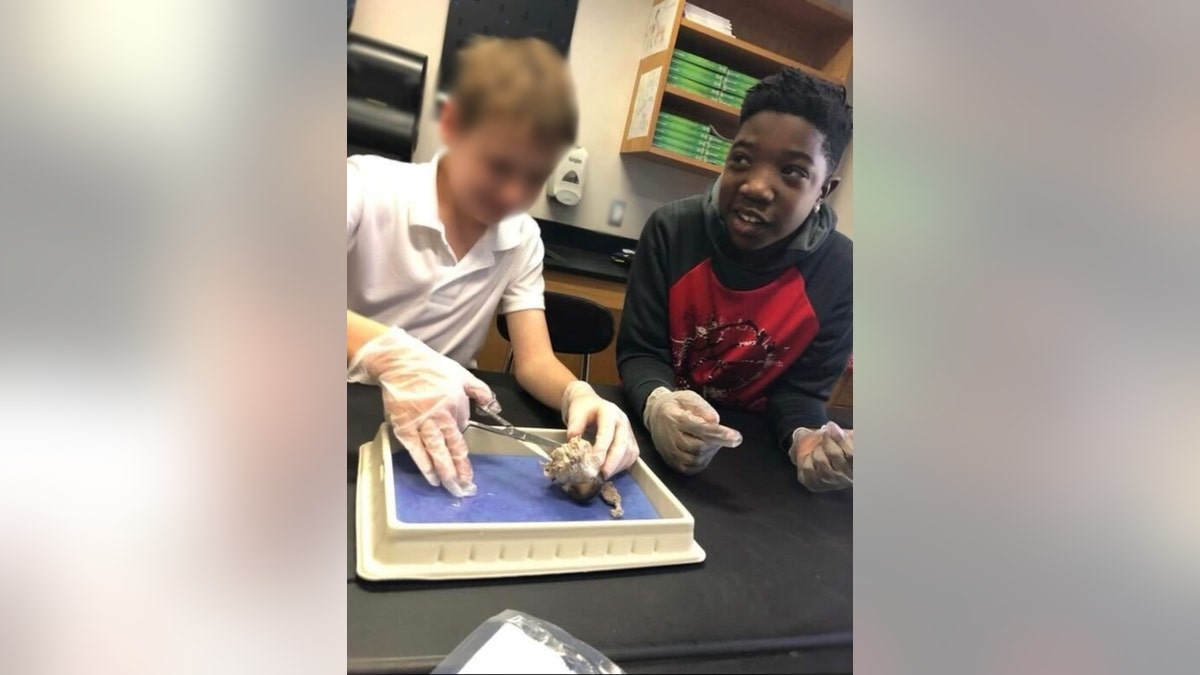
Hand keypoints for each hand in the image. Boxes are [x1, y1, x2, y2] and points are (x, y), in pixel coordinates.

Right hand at [348, 327, 499, 496]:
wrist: (400, 362)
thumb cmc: (432, 368)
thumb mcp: (462, 375)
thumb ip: (480, 392)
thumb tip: (495, 408)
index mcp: (454, 406)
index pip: (461, 436)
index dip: (464, 456)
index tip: (469, 473)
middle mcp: (439, 418)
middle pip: (451, 449)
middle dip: (459, 472)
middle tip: (465, 490)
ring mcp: (420, 423)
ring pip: (435, 452)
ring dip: (444, 472)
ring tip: (452, 488)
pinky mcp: (403, 426)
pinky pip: (414, 449)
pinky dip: (423, 464)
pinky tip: (431, 477)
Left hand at [561, 381, 638, 477]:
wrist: (589, 403)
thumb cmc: (583, 408)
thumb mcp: (576, 411)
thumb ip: (575, 424)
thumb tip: (572, 439)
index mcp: (609, 412)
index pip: (607, 432)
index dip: (602, 448)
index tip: (594, 462)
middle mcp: (622, 421)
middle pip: (623, 443)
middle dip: (614, 461)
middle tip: (603, 474)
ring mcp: (628, 431)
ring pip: (630, 451)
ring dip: (618, 465)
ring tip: (604, 475)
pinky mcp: (630, 440)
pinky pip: (631, 455)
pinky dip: (623, 466)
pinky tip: (611, 471)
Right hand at [642, 387, 741, 473]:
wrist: (654, 414)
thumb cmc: (676, 405)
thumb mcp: (688, 397)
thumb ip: (702, 407)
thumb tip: (715, 420)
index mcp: (675, 418)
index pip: (700, 428)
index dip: (719, 434)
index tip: (736, 437)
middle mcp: (671, 437)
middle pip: (698, 446)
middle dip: (717, 443)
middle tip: (726, 436)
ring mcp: (670, 451)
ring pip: (695, 459)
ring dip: (710, 452)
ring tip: (714, 441)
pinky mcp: (670, 461)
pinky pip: (689, 468)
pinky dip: (702, 462)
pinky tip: (707, 452)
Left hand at [790, 422, 852, 491]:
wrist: (813, 448)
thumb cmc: (835, 442)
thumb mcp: (846, 436)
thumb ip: (845, 434)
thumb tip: (833, 429)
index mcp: (857, 466)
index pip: (851, 453)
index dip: (841, 438)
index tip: (831, 426)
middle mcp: (847, 479)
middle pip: (835, 454)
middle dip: (827, 440)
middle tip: (824, 434)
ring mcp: (830, 483)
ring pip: (821, 461)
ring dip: (818, 449)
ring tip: (819, 448)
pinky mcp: (814, 485)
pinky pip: (808, 468)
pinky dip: (807, 459)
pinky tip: (811, 458)